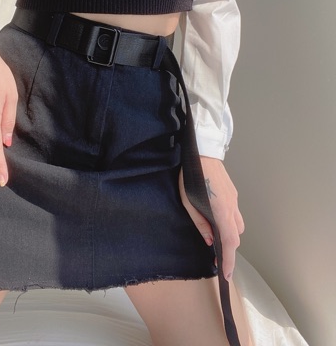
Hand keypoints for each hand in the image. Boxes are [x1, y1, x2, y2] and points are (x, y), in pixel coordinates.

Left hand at [179, 157, 244, 280]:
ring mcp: (235, 200)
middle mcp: (232, 208)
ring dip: (229, 233)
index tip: (228, 275)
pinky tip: (216, 217)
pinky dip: (229, 221)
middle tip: (216, 254)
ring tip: (216, 235)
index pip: (230, 243)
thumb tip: (210, 240)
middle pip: (236, 236)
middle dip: (228, 248)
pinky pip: (235, 213)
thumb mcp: (189, 202)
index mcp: (221, 212)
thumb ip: (200, 223)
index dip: (230, 261)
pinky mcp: (233, 193)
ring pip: (238, 225)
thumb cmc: (191, 176)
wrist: (203, 152)